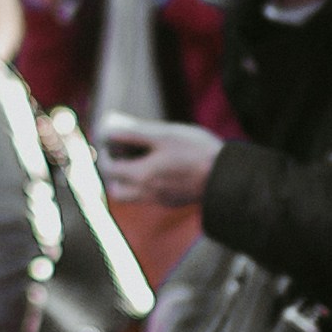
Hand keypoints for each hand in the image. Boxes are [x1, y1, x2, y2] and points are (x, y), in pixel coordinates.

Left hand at [101, 119, 218, 211]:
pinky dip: (146, 184)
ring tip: (138, 161)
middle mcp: (147, 193)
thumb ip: (134, 132)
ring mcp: (161, 199)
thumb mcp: (163, 135)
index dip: (104, 153)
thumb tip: (110, 129)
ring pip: (133, 196)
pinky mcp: (174, 201)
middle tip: (119, 154)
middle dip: (113, 173)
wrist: (227, 176)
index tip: (110, 140)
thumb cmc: (196, 151)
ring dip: (129, 180)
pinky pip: (151, 196)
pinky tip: (159, 168)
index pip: (109, 168)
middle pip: (117, 190)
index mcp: (140, 176)